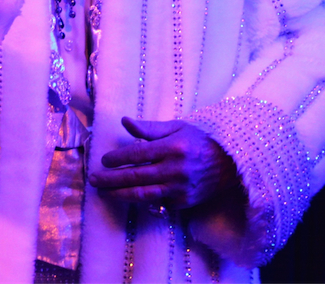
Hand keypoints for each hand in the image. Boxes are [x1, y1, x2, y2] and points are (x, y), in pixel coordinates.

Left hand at [88, 116, 239, 209]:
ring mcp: (180, 188)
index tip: (103, 160)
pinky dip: (140, 200)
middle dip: (112, 179)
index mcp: (173, 147)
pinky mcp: (184, 202)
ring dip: (121, 194)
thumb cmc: (199, 140)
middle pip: (136, 176)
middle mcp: (176, 169)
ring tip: (104, 192)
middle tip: (94, 180)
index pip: (138, 154)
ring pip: (144, 194)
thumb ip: (149, 128)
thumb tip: (124, 122)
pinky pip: (157, 202)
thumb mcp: (177, 127)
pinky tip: (126, 197)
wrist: (230, 163)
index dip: (118, 158)